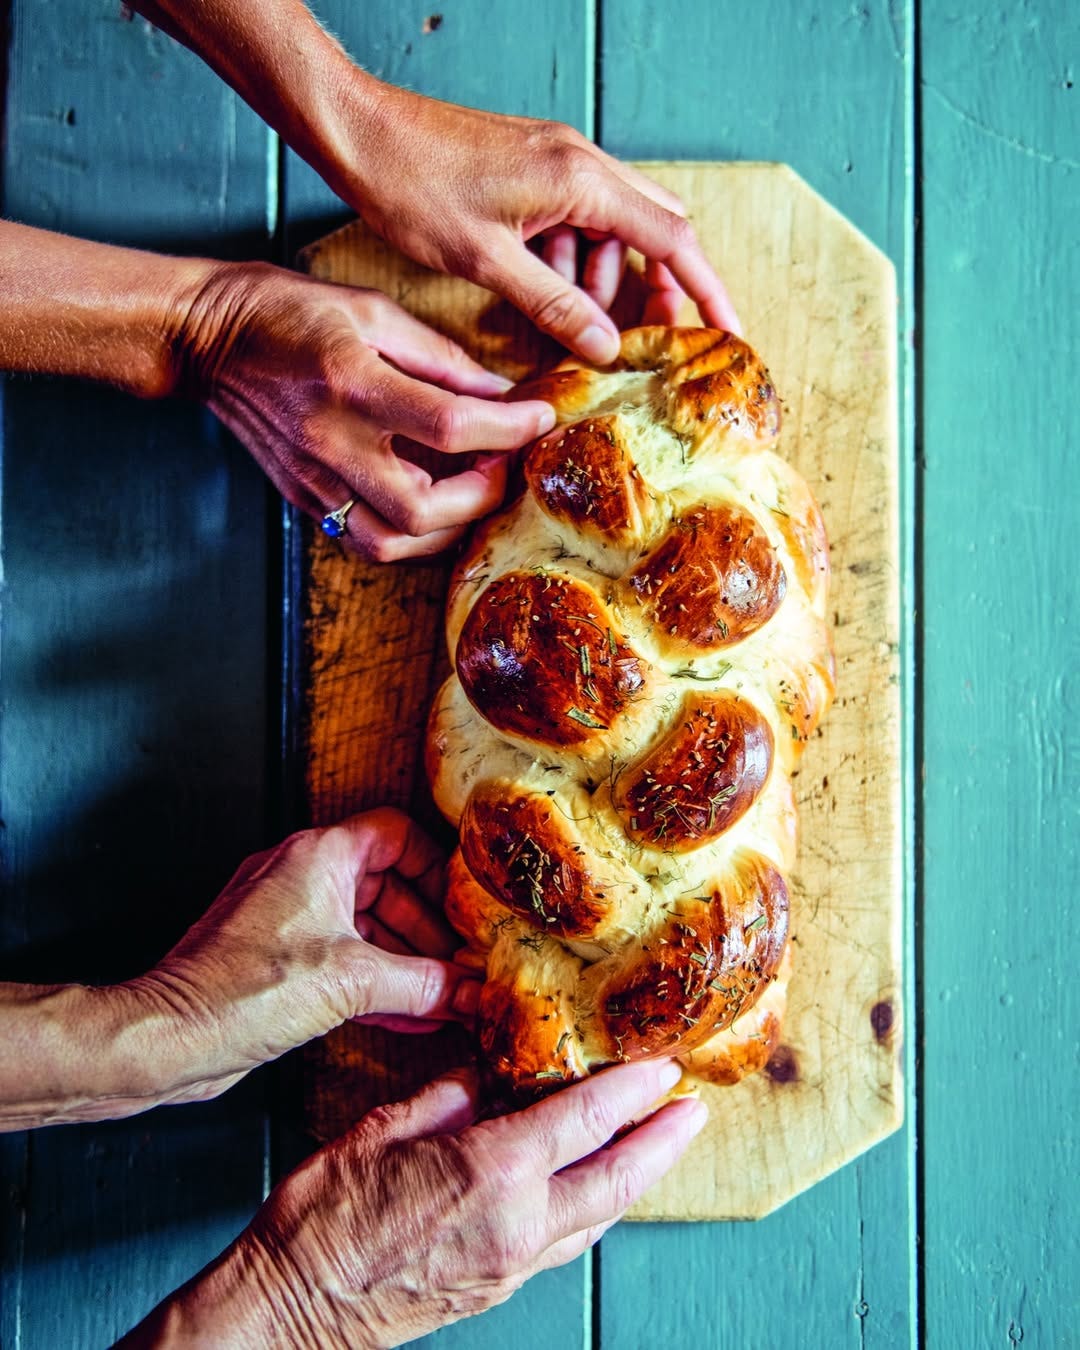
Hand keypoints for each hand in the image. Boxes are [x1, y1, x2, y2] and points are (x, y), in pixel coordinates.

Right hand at [122, 1060, 707, 1346]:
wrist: (290, 1309)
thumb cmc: (322, 1218)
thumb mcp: (380, 1130)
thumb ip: (444, 1100)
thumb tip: (482, 1083)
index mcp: (490, 1171)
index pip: (582, 1121)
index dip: (631, 1091)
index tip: (664, 1069)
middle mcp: (515, 1223)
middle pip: (615, 1180)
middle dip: (662, 1143)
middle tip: (693, 1112)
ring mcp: (510, 1264)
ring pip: (597, 1219)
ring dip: (634, 1180)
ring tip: (655, 1146)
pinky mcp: (495, 1288)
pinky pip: (563, 1243)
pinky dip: (592, 1211)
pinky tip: (592, 1193)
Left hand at [128, 808, 479, 1105]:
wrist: (173, 1036)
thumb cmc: (242, 992)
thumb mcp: (354, 982)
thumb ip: (423, 983)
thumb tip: (467, 991)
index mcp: (319, 856)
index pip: (396, 833)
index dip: (435, 867)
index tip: (461, 905)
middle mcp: (300, 876)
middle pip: (385, 885)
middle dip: (426, 929)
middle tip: (458, 963)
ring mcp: (285, 917)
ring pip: (363, 926)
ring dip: (404, 962)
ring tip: (440, 996)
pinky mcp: (275, 959)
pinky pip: (339, 959)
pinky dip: (373, 982)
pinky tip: (404, 1016)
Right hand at [175, 261, 556, 558]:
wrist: (207, 338)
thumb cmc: (288, 313)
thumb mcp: (372, 312)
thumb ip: (442, 359)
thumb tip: (501, 394)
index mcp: (352, 383)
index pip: (450, 425)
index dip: (508, 428)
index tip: (538, 418)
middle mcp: (331, 441)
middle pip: (424, 508)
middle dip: (483, 494)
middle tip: (504, 463)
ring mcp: (314, 478)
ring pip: (392, 541)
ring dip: (447, 526)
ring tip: (471, 489)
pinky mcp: (304, 497)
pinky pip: (366, 540)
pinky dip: (410, 534)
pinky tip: (432, 505)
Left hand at [337, 83, 740, 361]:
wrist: (360, 132)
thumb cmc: (414, 187)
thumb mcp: (488, 262)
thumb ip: (555, 306)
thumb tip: (607, 347)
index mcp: (581, 179)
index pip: (672, 238)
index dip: (706, 290)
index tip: (727, 331)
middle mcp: (581, 161)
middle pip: (654, 227)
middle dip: (659, 286)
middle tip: (650, 339)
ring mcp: (558, 161)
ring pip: (612, 228)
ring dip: (603, 278)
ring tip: (570, 321)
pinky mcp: (534, 168)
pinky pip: (576, 219)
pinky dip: (570, 260)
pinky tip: (539, 288)